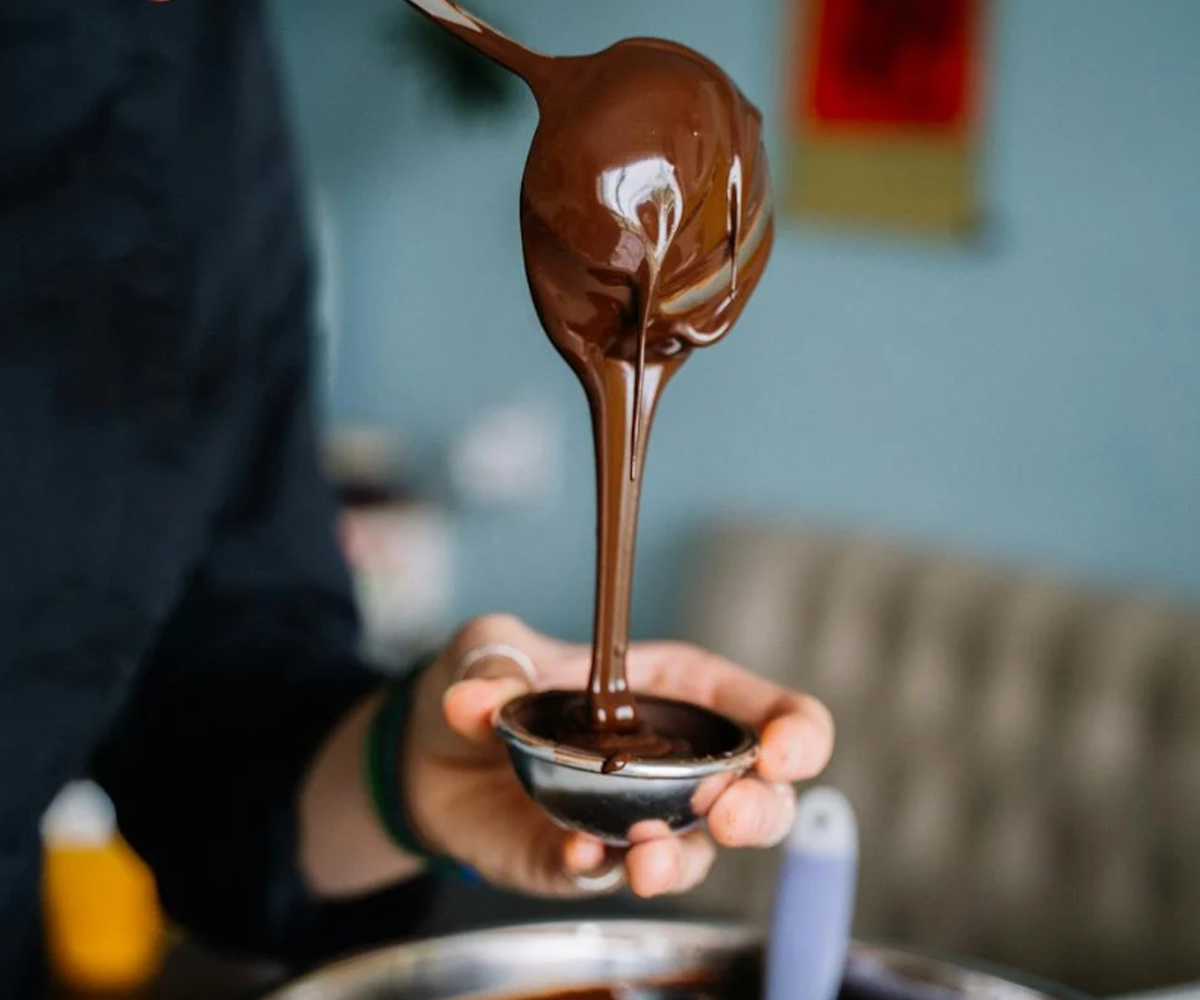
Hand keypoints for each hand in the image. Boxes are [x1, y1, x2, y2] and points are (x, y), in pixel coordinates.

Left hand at [402, 614, 833, 897]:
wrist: (428, 750)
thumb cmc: (490, 678)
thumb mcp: (492, 647)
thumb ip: (496, 661)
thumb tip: (477, 696)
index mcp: (679, 692)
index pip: (768, 713)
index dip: (796, 732)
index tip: (783, 751)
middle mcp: (675, 763)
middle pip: (760, 798)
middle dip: (759, 812)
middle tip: (728, 813)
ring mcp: (637, 818)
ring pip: (695, 854)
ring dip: (682, 861)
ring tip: (648, 861)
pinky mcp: (588, 860)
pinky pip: (609, 876)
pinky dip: (601, 870)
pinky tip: (580, 855)